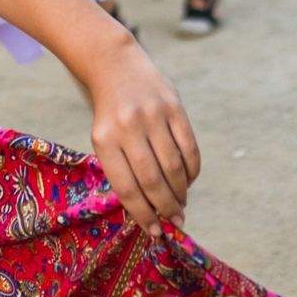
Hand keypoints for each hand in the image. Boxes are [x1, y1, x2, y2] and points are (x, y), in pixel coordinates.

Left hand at [86, 40, 199, 232]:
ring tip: (181, 203)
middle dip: (166, 207)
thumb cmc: (110, 113)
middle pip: (152, 180)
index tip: (154, 231)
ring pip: (173, 166)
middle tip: (174, 221)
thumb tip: (150, 210)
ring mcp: (153, 115)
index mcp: (104, 139)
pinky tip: (188, 180)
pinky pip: (189, 147)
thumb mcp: (104, 137)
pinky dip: (192, 170)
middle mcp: (128, 126)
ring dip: (181, 192)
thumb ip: (123, 169)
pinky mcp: (174, 106)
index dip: (143, 214)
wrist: (115, 65)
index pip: (126, 187)